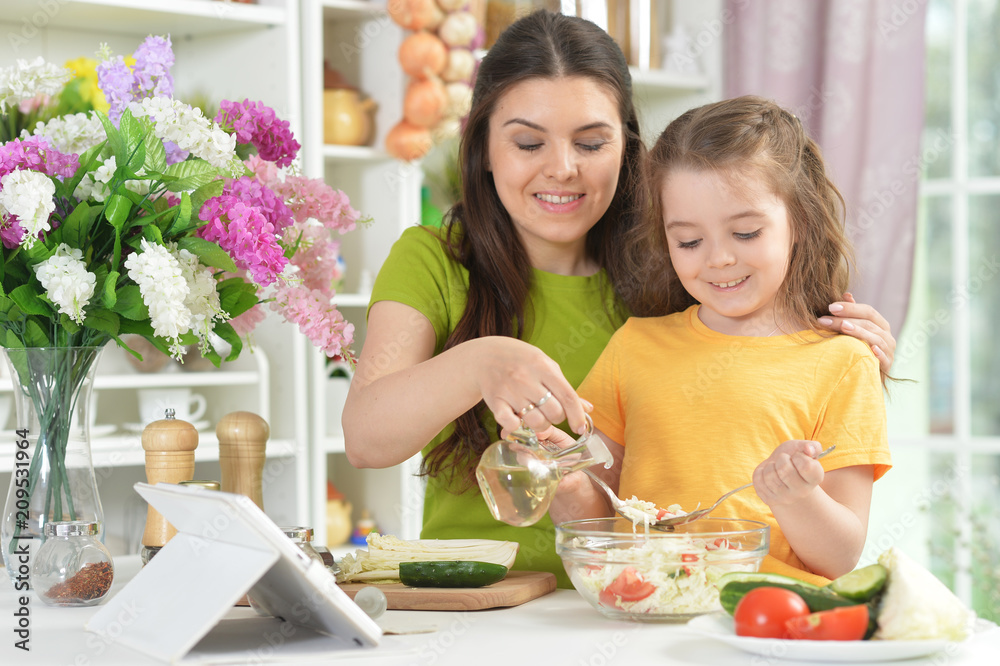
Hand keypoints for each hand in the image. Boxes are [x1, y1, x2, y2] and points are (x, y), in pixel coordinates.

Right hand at [475, 337, 589, 435]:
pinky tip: (517, 419)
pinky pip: (512, 424)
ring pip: (536, 422)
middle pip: (554, 412)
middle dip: (556, 418)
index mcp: (543, 367)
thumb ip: (564, 387)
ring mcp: (510, 390)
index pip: (568, 396)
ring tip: (536, 418)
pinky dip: (517, 427)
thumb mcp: (545, 366)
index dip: (577, 416)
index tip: (580, 428)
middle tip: (550, 414)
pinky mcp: (495, 401)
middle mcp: (527, 378)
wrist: (485, 356)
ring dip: (540, 426)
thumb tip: (588, 408)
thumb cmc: (521, 361)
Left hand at [753, 440, 824, 506]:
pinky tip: (767, 475)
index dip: (798, 456)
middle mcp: (803, 492)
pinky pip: (758, 480)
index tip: (797, 457)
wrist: (780, 472)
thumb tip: (808, 449)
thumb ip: (812, 446)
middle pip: (784, 470)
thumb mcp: (803, 449)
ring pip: (770, 475)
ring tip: (776, 467)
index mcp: (816, 478)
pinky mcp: (770, 500)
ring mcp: (786, 498)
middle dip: (781, 458)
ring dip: (770, 465)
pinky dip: (760, 472)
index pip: (806, 466)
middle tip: (783, 460)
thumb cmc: (793, 458)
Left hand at [817, 292, 894, 373]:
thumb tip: (846, 294)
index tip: (830, 307)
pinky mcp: (888, 366)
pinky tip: (870, 349)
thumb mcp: (852, 330)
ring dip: (858, 332)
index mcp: (880, 324)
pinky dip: (878, 353)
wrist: (864, 376)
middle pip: (868, 324)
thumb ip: (850, 314)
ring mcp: (889, 351)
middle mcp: (887, 336)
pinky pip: (884, 358)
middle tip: (824, 319)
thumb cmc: (856, 349)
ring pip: (875, 338)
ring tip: (843, 327)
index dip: (850, 308)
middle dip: (846, 319)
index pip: (868, 311)